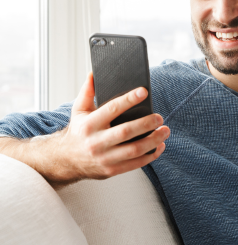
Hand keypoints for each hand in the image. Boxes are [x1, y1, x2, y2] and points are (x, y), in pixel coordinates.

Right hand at [44, 72, 167, 185]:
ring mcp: (104, 158)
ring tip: (165, 130)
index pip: (111, 109)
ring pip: (134, 150)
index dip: (129, 100)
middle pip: (126, 132)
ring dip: (153, 140)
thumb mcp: (78, 111)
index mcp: (88, 125)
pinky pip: (135, 164)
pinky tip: (160, 146)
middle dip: (146, 123)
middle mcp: (95, 142)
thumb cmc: (78, 132)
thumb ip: (87, 92)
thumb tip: (94, 73)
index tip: (144, 92)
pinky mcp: (111, 170)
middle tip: (160, 117)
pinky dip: (151, 155)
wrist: (65, 161)